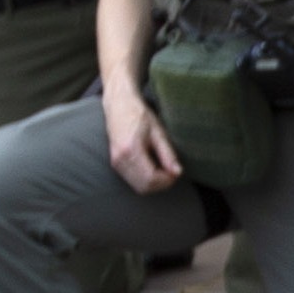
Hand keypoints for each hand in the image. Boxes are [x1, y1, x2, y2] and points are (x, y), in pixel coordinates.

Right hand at [102, 74, 179, 193]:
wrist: (118, 104)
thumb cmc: (139, 115)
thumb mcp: (158, 132)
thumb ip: (167, 153)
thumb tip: (177, 172)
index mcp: (130, 150)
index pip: (151, 179)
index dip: (167, 180)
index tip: (176, 172)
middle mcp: (120, 159)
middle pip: (144, 187)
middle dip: (161, 184)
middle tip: (172, 172)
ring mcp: (115, 162)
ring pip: (138, 187)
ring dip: (154, 184)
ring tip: (164, 170)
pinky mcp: (115, 163)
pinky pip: (133, 181)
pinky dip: (146, 180)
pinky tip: (155, 169)